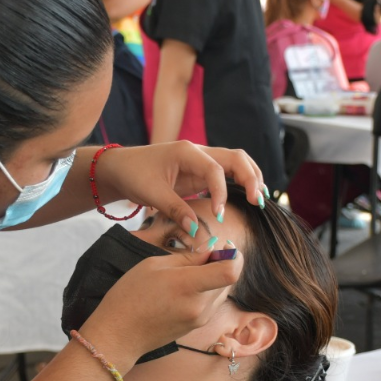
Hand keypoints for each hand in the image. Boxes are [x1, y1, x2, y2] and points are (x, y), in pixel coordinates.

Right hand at [81, 249, 244, 365]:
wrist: (119, 334)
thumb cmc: (130, 296)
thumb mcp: (153, 265)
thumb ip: (187, 258)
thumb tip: (210, 253)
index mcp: (189, 286)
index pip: (231, 271)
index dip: (235, 256)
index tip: (225, 245)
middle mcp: (200, 306)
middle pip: (229, 280)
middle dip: (223, 263)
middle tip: (204, 254)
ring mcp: (200, 319)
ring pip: (222, 291)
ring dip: (215, 278)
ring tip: (191, 272)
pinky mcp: (196, 326)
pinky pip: (211, 303)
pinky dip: (207, 291)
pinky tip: (186, 287)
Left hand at [94, 141, 264, 242]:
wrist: (121, 168)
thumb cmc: (134, 175)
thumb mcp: (151, 193)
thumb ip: (175, 209)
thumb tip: (195, 228)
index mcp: (186, 152)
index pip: (215, 169)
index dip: (222, 192)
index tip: (219, 214)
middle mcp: (198, 152)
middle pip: (236, 158)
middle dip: (250, 178)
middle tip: (258, 202)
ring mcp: (201, 160)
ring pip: (236, 162)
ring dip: (250, 178)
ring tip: (259, 200)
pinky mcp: (200, 171)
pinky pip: (227, 173)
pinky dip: (241, 182)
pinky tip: (249, 197)